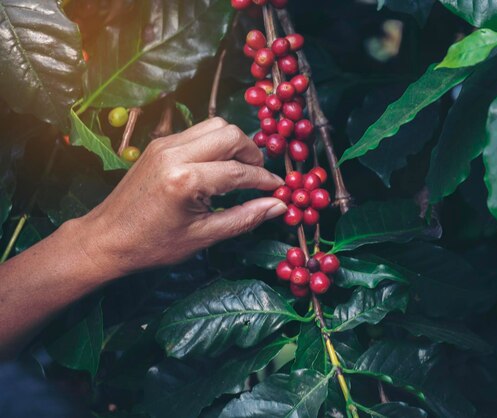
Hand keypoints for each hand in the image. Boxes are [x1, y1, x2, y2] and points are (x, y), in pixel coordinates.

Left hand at [75, 118, 285, 278]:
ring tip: (240, 170)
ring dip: (234, 144)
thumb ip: (245, 218)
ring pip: (215, 126)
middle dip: (252, 154)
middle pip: (230, 134)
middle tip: (258, 177)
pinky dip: (215, 144)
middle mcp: (174, 154)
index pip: (239, 172)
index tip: (278, 189)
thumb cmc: (153, 245)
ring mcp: (164, 144)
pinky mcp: (159, 144)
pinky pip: (198, 132)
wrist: (106, 238)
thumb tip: (279, 205)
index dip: (264, 180)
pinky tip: (218, 167)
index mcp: (185, 181)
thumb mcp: (203, 236)